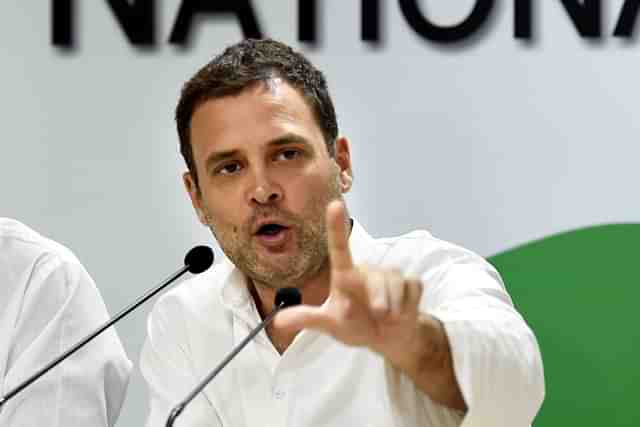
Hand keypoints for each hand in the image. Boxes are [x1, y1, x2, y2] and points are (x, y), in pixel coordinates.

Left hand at [273, 200, 425, 368]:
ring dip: (392, 306)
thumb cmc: (357, 325)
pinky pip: (411, 290)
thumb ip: (307, 319)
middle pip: (376, 279)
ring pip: (395, 285)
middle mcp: (367, 271)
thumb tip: (277, 321)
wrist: (389, 338)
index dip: (336, 226)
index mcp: (346, 276)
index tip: (335, 204)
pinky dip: (406, 307)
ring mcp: (390, 275)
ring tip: (387, 317)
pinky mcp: (410, 282)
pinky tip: (401, 313)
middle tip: (377, 315)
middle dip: (378, 299)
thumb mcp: (330, 325)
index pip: (339, 248)